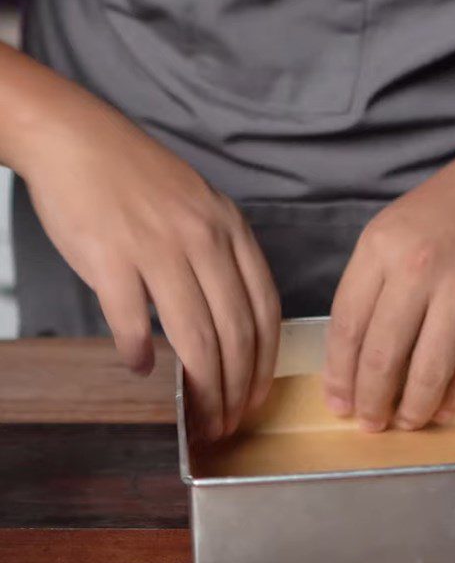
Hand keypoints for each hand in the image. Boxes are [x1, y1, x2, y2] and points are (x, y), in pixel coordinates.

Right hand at [21, 98, 280, 441]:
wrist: (80, 140)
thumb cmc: (141, 178)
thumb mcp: (202, 207)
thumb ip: (222, 257)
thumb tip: (228, 320)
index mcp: (231, 230)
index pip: (266, 309)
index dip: (265, 362)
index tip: (257, 396)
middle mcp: (204, 240)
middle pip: (236, 332)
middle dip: (237, 388)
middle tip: (229, 422)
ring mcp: (159, 249)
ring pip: (195, 337)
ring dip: (201, 388)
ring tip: (198, 416)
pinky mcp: (112, 258)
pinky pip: (132, 321)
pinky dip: (139, 353)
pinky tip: (139, 366)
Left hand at [324, 130, 454, 431]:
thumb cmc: (441, 214)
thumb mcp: (388, 232)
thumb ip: (368, 285)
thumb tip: (351, 356)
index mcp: (380, 249)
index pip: (347, 326)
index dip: (340, 375)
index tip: (338, 403)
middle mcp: (417, 268)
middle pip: (383, 354)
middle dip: (372, 400)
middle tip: (370, 424)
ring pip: (429, 368)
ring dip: (413, 407)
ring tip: (405, 422)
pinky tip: (444, 408)